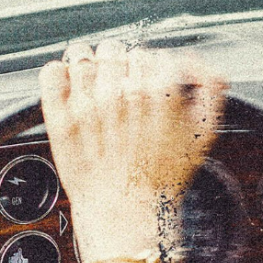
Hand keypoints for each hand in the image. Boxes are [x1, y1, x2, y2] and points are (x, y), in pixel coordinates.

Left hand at [40, 41, 225, 262]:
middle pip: (116, 50)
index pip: (150, 54)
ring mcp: (86, 103)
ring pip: (82, 55)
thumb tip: (197, 61)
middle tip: (122, 93)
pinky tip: (69, 90)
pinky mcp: (59, 117)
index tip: (147, 87)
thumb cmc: (163, 178)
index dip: (150, 70)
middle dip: (120, 68)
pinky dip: (58, 75)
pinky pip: (51, 72)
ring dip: (88, 66)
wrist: (127, 212)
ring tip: (94, 88)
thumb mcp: (205, 133)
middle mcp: (122, 92)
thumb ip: (210, 88)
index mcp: (158, 91)